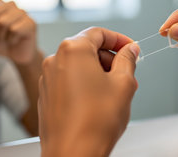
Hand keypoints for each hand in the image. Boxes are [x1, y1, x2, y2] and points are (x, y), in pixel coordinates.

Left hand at [0, 0, 37, 64]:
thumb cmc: (1, 43)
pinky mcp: (30, 22)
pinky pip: (14, 30)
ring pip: (2, 22)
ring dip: (0, 36)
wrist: (17, 55)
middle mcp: (10, 5)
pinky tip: (14, 40)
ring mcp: (22, 12)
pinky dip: (10, 39)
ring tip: (5, 39)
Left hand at [39, 27, 139, 156]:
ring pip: (78, 66)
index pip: (99, 33)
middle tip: (127, 72)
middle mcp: (55, 60)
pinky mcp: (46, 95)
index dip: (119, 39)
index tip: (131, 48)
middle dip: (110, 58)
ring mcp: (48, 78)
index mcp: (73, 50)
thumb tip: (130, 50)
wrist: (73, 154)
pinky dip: (85, 84)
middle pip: (87, 48)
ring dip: (98, 72)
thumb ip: (127, 60)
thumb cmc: (96, 122)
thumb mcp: (123, 84)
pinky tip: (99, 101)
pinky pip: (69, 80)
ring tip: (115, 91)